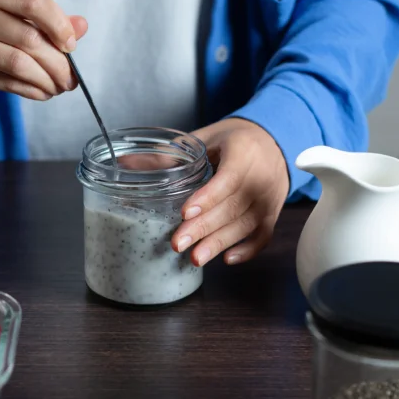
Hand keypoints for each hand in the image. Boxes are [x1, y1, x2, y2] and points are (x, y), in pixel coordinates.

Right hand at [0, 0, 88, 100]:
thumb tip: (81, 26)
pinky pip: (5, 83)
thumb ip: (48, 22)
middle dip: (57, 63)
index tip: (71, 46)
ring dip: (45, 80)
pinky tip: (41, 93)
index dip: (59, 25)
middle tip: (70, 79)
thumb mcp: (12, 19)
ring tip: (57, 88)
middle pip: (28, 39)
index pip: (33, 3)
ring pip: (16, 63)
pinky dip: (30, 90)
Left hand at [171, 118, 289, 265]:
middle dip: (204, 228)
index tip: (185, 213)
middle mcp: (262, 177)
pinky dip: (246, 250)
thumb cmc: (232, 141)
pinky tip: (225, 259)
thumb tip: (125, 164)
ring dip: (219, 243)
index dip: (208, 197)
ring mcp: (269, 199)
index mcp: (244, 152)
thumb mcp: (203, 139)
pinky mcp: (273, 214)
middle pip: (233, 207)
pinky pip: (263, 236)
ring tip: (194, 258)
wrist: (273, 143)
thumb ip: (169, 154)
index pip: (228, 178)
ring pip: (246, 225)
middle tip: (178, 243)